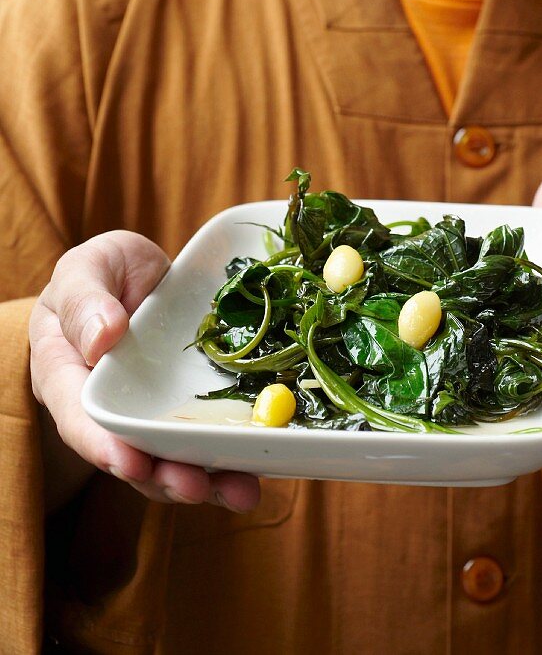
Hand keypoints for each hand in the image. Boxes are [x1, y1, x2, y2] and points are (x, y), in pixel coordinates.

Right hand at [29, 231, 260, 513]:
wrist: (141, 274)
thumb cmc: (104, 271)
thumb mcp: (88, 269)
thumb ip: (86, 301)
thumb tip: (102, 338)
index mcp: (66, 374)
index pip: (78, 417)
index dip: (103, 445)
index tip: (133, 463)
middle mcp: (105, 408)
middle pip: (128, 453)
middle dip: (163, 475)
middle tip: (196, 486)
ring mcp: (147, 415)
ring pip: (168, 459)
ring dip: (203, 481)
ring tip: (240, 491)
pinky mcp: (184, 411)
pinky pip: (201, 441)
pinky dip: (228, 460)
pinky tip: (257, 473)